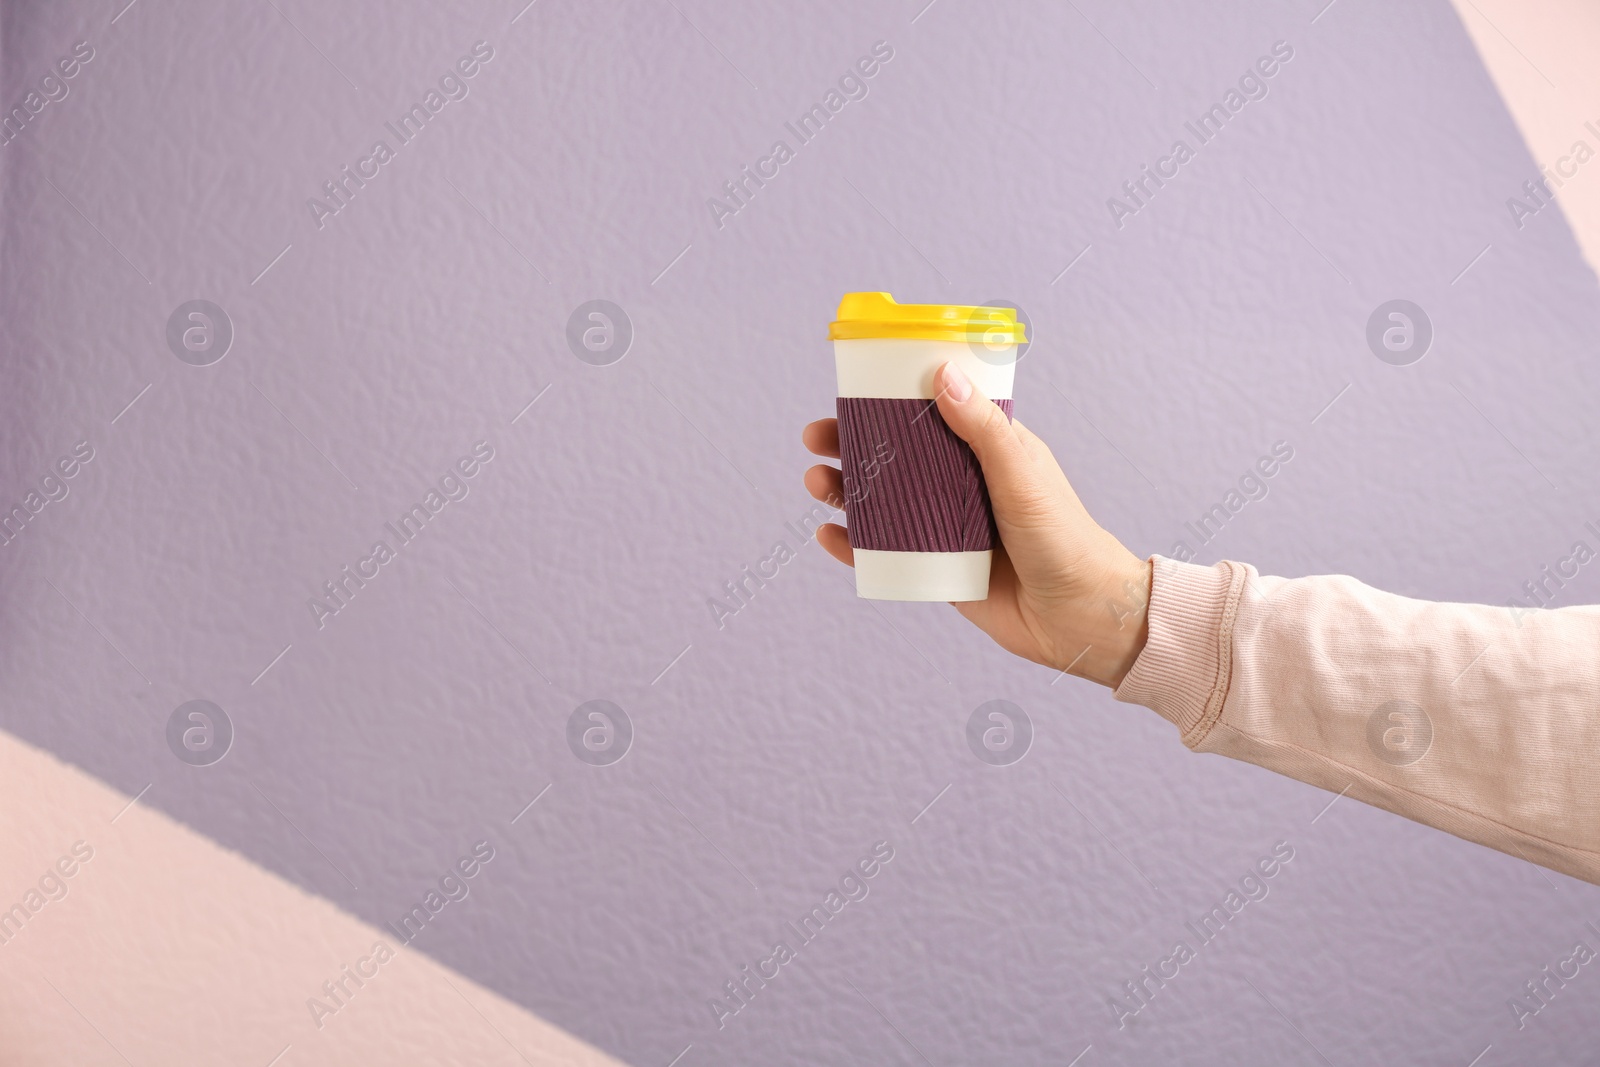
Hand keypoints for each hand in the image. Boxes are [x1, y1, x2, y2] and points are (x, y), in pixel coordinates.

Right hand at [802, 361, 1151, 687]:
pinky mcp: (937, 570)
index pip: (929, 415)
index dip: (888, 403)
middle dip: (851, 446)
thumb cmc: (1065, 539)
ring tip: (817, 483)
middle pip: (894, 457)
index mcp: (987, 451)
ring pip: (883, 503)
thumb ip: (983, 429)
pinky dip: (854, 546)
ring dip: (845, 491)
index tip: (852, 393)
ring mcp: (947, 529)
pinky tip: (830, 537)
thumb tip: (942, 375)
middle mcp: (962, 486)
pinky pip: (885, 554)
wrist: (1080, 618)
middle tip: (817, 439)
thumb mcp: (1021, 475)